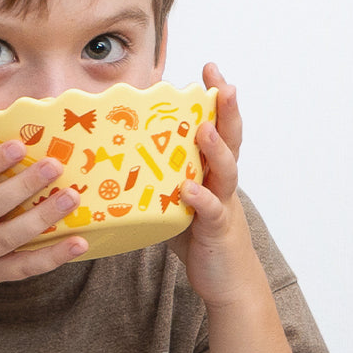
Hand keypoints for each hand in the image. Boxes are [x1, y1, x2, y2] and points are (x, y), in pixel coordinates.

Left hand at [169, 63, 261, 306]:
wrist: (227, 282)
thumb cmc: (200, 240)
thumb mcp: (176, 203)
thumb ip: (160, 180)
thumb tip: (122, 159)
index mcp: (212, 172)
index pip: (218, 129)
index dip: (216, 101)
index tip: (210, 70)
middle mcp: (222, 183)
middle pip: (230, 140)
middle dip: (227, 110)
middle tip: (223, 83)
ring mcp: (223, 205)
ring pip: (226, 171)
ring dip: (216, 149)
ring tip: (205, 129)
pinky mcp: (218, 231)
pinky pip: (211, 212)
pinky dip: (202, 199)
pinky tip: (190, 189)